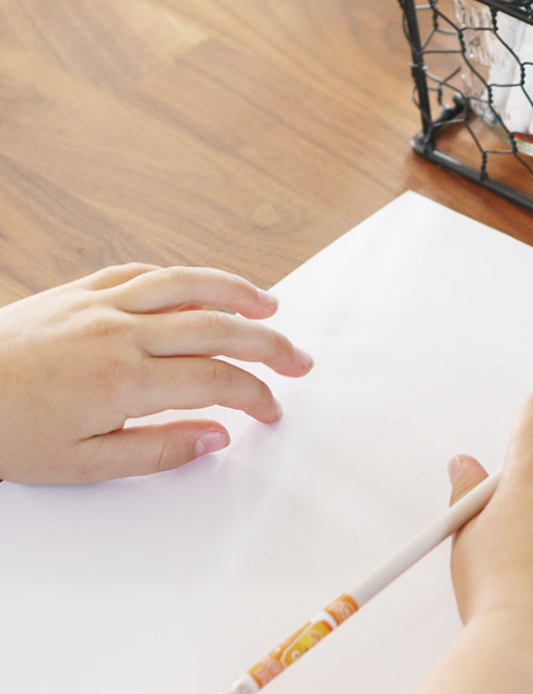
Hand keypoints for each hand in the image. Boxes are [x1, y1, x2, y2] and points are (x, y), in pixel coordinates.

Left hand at [0, 263, 312, 483]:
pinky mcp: (81, 289)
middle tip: (299, 359)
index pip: (215, 380)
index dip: (255, 394)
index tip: (272, 408)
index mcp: (122, 379)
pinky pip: (144, 271)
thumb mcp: (79, 465)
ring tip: (270, 305)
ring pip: (188, 284)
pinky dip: (182, 276)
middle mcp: (121, 332)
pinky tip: (201, 285)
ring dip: (237, 292)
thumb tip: (215, 437)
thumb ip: (156, 450)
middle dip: (269, 344)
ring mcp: (102, 303)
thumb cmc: (3, 432)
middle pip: (217, 328)